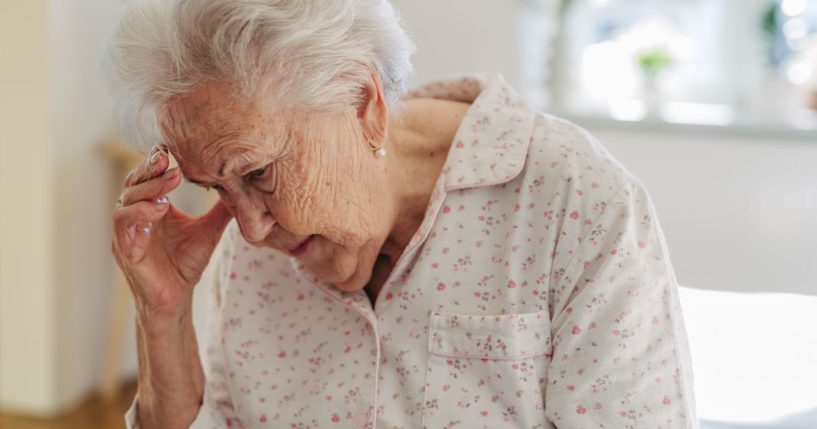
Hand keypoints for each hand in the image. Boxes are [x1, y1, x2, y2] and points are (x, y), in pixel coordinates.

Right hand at [112, 145, 232, 319]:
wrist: (177, 299)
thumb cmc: (187, 264)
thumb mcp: (209, 229)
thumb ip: (222, 208)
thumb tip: (244, 185)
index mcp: (150, 208)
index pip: (146, 176)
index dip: (155, 161)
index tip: (172, 149)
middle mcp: (134, 216)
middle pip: (133, 183)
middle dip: (151, 169)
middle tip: (171, 159)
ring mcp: (126, 233)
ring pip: (125, 201)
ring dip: (147, 188)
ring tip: (171, 181)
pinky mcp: (125, 250)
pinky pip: (123, 225)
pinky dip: (139, 214)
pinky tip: (159, 208)